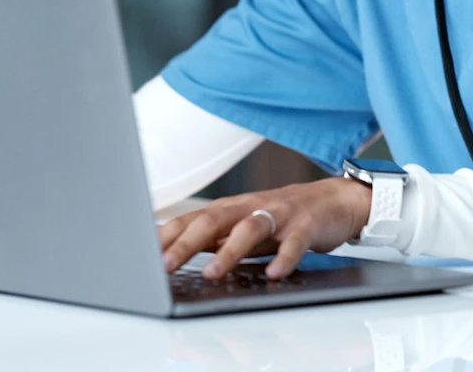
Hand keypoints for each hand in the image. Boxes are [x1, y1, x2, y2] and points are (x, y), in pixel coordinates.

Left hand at [159, 177, 371, 279]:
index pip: (191, 219)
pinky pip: (293, 242)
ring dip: (229, 250)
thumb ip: (210, 237)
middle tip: (165, 264)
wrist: (332, 200)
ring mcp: (278, 214)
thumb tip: (169, 250)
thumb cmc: (279, 217)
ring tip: (211, 272)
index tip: (140, 254)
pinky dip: (284, 257)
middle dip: (186, 242)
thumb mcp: (241, 225)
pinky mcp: (305, 225)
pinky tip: (274, 273)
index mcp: (230, 209)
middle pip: (213, 220)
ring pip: (249, 228)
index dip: (166, 236)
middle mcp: (249, 207)